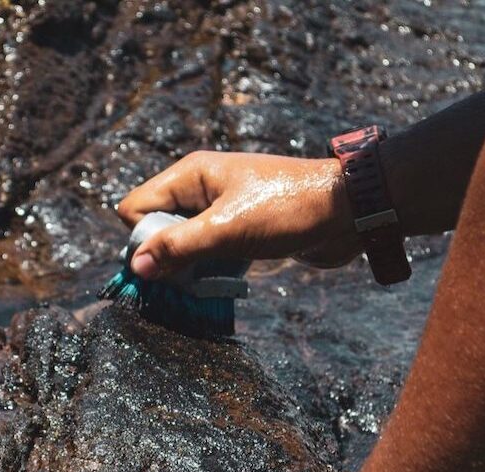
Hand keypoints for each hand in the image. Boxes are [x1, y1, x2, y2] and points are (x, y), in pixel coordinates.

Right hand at [116, 151, 361, 279]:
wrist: (349, 212)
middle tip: (190, 278)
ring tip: (210, 282)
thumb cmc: (289, 210)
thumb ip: (179, 247)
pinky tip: (227, 281)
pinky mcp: (240, 230)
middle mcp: (201, 189)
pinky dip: (210, 270)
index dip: (142, 239)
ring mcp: (220, 210)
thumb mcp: (228, 229)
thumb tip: (136, 266)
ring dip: (189, 268)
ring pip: (182, 244)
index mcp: (191, 175)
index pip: (135, 207)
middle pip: (155, 227)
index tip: (167, 263)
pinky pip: (208, 253)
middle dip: (164, 258)